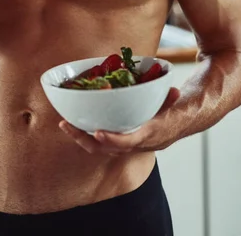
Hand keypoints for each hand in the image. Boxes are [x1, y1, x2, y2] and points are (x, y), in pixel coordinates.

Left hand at [59, 87, 180, 154]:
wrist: (174, 125)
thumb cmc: (171, 112)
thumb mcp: (173, 104)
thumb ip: (171, 99)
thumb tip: (175, 91)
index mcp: (147, 135)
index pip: (129, 142)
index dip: (113, 140)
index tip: (97, 133)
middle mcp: (134, 144)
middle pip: (106, 149)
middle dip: (85, 140)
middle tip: (67, 125)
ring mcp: (125, 145)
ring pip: (99, 148)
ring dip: (80, 137)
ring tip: (64, 123)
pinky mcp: (118, 141)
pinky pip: (98, 142)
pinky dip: (85, 134)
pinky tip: (72, 122)